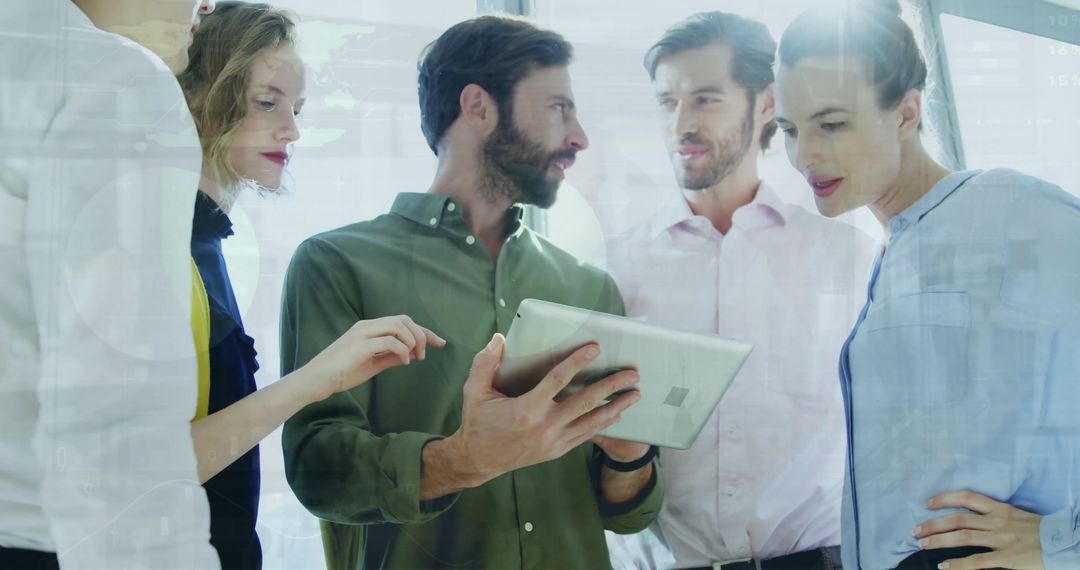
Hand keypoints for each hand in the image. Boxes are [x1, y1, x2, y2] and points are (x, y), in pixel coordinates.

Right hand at [306, 315, 445, 400]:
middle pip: (404, 319)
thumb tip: (410, 355)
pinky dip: (403, 350)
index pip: (402, 322)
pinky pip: (391, 341)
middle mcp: (366, 326)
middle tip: (425, 355)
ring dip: (413, 341)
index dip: (424, 331)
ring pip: (399, 325)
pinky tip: (404, 362)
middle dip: (421, 334)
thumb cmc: (341, 373)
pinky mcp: (360, 344)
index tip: (440, 342)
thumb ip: (390, 357)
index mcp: (369, 328)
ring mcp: (362, 333)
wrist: (316, 380)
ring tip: (414, 358)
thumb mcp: (372, 365)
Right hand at [447, 333, 641, 486]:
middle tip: (632, 374)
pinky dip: (604, 424)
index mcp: (526, 409)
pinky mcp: (557, 450)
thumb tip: (500, 338)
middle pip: (586, 401)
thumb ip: (486, 362)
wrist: (478, 460)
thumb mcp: (474, 390)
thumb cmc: (477, 422)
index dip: (578, 361)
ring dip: (616, 406)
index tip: (595, 348)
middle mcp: (544, 426)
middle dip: (612, 386)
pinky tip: (617, 414)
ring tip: (635, 394)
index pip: (558, 379)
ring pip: (592, 421)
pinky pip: (586, 435)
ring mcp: (553, 441)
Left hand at [914, 490, 1043, 569]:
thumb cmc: (1044, 532)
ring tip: (922, 545)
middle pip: (957, 519)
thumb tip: (973, 519)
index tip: (927, 502)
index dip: (944, 498)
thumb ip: (996, 516)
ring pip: (962, 537)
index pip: (967, 498)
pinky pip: (977, 561)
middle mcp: (997, 521)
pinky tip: (943, 566)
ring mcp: (1002, 540)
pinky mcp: (1008, 558)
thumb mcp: (1018, 516)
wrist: (1068, 543)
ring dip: (938, 540)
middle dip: (933, 523)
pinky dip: (957, 564)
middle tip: (915, 530)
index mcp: (1001, 509)